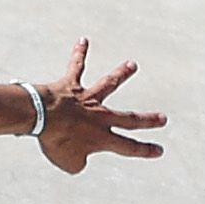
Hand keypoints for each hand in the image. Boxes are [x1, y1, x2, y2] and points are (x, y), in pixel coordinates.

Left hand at [36, 40, 166, 173]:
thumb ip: (79, 162)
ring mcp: (87, 99)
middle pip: (129, 118)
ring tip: (132, 65)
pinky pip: (76, 67)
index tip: (159, 150)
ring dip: (122, 74)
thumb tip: (80, 157)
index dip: (145, 150)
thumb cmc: (55, 141)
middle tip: (163, 118)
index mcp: (102, 138)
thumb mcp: (69, 162)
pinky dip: (80, 54)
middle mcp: (99, 117)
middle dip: (148, 120)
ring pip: (108, 84)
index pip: (129, 147)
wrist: (41, 117)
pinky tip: (83, 41)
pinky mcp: (71, 85)